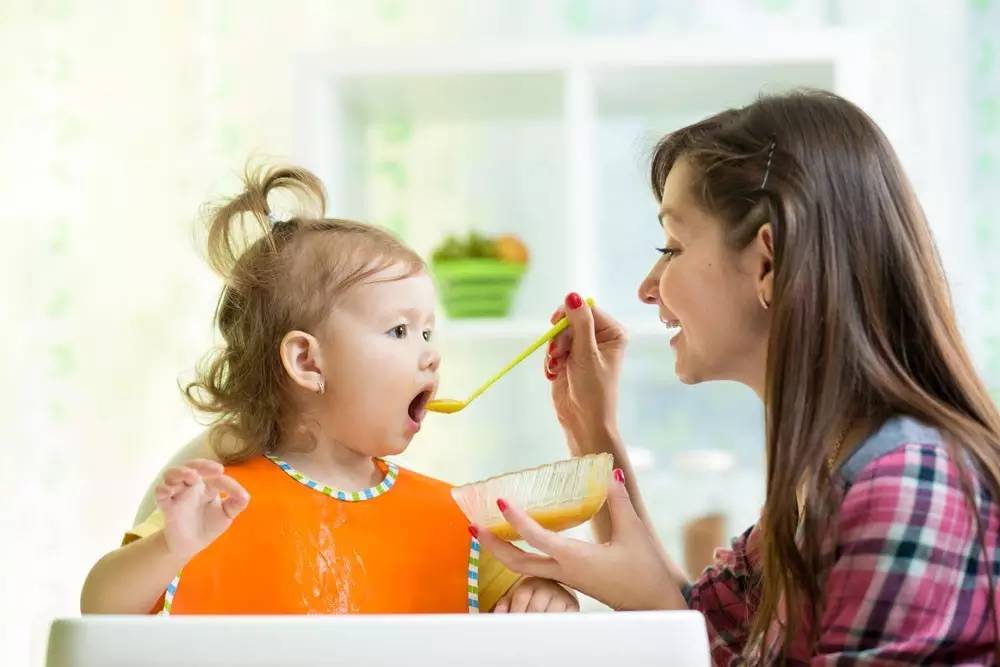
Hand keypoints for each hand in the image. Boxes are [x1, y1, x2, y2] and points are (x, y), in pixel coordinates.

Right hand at [154, 459, 249, 560]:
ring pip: (171, 475)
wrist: (191, 545)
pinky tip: (168, 491)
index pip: (215, 477)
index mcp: (207, 485)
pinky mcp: (167, 507)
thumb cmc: (209, 525)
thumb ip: (236, 504)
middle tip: (216, 469)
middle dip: (201, 464)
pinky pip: (160, 495)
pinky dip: (162, 490)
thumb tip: (245, 495)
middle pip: (191, 466)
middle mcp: (191, 486)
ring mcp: (178, 495)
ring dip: (180, 472)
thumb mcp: (226, 514)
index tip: (239, 495)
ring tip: (191, 476)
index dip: (227, 483)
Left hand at [474, 469, 684, 611]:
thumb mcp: (633, 532)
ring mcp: (566, 578)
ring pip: (524, 569)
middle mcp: (564, 571)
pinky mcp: (571, 580)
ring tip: (486, 532)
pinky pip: (537, 569)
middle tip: (473, 526)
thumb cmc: (645, 572)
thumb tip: (610, 473)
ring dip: (502, 551)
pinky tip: (518, 542)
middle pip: (517, 563)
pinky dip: (521, 555)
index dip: (516, 519)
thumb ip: (618, 501)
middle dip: (492, 545)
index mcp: (575, 559)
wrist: (653, 606)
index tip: (500, 502)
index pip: (537, 538)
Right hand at [544, 293, 627, 450]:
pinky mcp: (569, 359)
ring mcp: (583, 348)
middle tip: (557, 354)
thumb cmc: (593, 390)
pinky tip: (554, 374)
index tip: (555, 324)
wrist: (583, 421)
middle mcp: (599, 337)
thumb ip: (579, 324)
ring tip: (556, 366)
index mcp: (613, 332)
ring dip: (553, 350)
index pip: (586, 309)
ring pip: (558, 334)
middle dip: (559, 337)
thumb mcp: (586, 354)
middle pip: (570, 320)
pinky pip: (553, 348)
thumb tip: (572, 295)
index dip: (568, 314)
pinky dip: (550, 360)